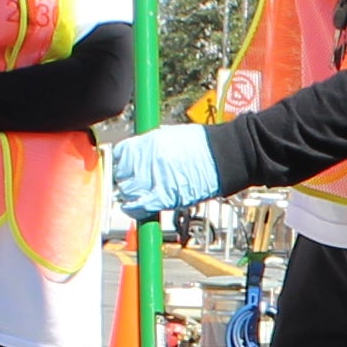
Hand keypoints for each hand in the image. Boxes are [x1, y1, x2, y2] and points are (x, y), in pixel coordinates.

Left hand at [104, 123, 219, 217]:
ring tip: (139, 198)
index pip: (121, 155)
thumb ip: (153, 146)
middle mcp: (149, 159)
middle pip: (122, 176)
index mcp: (150, 142)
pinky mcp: (165, 195)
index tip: (125, 170)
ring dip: (131, 197)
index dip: (121, 165)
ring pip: (129, 192)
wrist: (225, 155)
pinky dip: (135, 210)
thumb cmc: (204, 145)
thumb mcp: (172, 136)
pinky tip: (136, 210)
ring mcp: (156, 177)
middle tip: (134, 186)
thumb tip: (140, 155)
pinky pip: (139, 206)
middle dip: (126, 182)